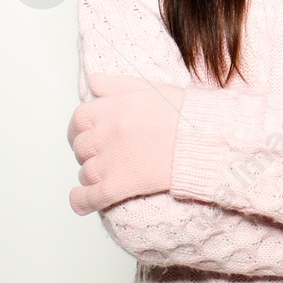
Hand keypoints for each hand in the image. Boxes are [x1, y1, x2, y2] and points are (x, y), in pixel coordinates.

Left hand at [67, 73, 185, 214]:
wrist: (203, 139)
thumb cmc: (183, 113)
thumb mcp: (150, 87)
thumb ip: (117, 84)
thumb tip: (93, 81)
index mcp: (112, 107)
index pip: (79, 119)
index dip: (79, 129)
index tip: (85, 134)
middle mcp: (107, 132)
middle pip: (80, 147)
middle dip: (86, 153)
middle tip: (99, 156)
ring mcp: (111, 159)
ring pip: (86, 172)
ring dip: (90, 176)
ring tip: (101, 177)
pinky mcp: (121, 184)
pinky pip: (91, 196)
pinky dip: (81, 201)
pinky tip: (81, 201)